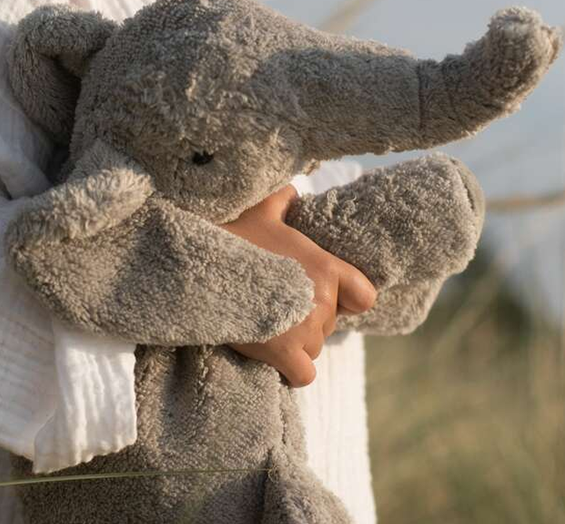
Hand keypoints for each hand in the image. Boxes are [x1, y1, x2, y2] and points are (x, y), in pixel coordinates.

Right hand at [219, 184, 376, 388]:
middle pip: (328, 323)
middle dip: (307, 317)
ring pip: (312, 347)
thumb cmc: (231, 235)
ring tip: (264, 320)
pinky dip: (289, 369)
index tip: (324, 295)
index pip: (364, 296)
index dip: (347, 298)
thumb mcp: (260, 209)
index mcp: (325, 267)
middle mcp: (323, 301)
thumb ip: (283, 200)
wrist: (200, 265)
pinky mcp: (284, 353)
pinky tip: (271, 353)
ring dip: (294, 341)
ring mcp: (305, 330)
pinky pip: (303, 374)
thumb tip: (292, 190)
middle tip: (275, 301)